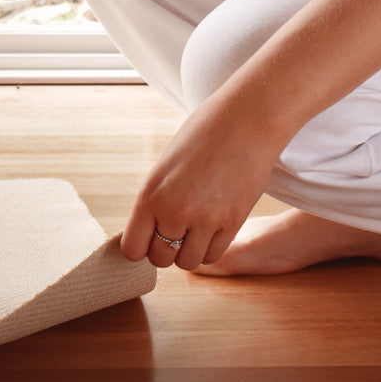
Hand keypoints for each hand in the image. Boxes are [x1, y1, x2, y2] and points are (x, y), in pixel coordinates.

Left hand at [120, 93, 285, 269]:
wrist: (247, 119)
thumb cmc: (205, 132)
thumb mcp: (167, 163)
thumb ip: (158, 197)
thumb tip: (152, 227)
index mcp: (150, 193)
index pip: (132, 248)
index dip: (141, 245)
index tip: (150, 235)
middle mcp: (174, 211)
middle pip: (160, 259)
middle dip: (165, 248)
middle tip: (176, 228)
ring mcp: (204, 220)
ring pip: (187, 262)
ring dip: (189, 250)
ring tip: (195, 227)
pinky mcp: (232, 222)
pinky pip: (213, 254)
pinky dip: (210, 247)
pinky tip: (213, 226)